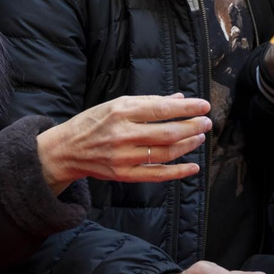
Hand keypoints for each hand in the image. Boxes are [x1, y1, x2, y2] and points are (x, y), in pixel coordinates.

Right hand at [36, 94, 212, 192]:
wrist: (66, 150)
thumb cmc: (93, 123)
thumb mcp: (116, 104)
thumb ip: (148, 102)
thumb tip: (179, 98)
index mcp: (121, 112)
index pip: (161, 109)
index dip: (187, 108)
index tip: (204, 105)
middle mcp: (123, 134)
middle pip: (167, 132)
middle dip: (192, 127)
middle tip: (207, 122)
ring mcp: (123, 157)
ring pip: (165, 153)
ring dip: (187, 145)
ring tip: (199, 137)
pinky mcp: (123, 174)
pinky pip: (156, 175)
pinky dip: (178, 172)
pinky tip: (193, 166)